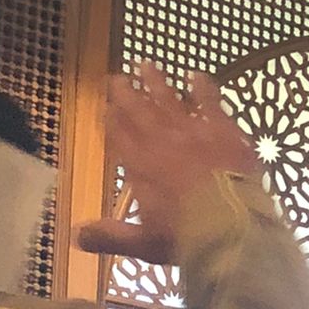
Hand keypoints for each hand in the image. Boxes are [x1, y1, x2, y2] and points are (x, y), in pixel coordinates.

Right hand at [77, 63, 254, 262]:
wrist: (233, 230)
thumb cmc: (186, 239)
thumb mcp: (144, 244)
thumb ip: (111, 236)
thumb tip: (75, 237)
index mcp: (139, 166)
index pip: (118, 136)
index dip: (111, 121)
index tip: (105, 109)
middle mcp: (161, 141)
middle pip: (137, 110)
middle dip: (125, 93)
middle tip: (115, 77)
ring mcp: (192, 133)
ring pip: (168, 100)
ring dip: (156, 82)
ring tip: (145, 64)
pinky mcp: (223, 131)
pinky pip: (210, 102)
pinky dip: (202, 88)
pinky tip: (197, 76)